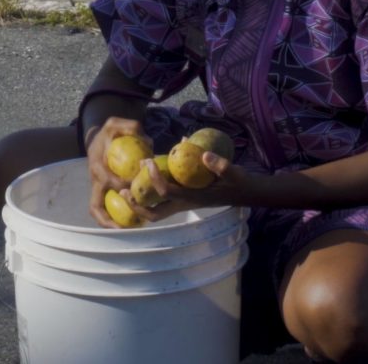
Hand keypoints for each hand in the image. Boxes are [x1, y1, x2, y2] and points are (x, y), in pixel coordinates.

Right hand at [83, 116, 149, 227]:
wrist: (96, 137)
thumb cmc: (109, 132)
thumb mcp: (116, 123)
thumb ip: (131, 126)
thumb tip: (147, 140)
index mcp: (98, 167)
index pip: (110, 182)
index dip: (123, 188)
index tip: (138, 191)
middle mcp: (95, 181)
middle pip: (96, 206)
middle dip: (107, 220)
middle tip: (125, 229)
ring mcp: (97, 187)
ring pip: (98, 211)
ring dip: (109, 224)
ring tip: (129, 231)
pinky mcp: (102, 190)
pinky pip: (106, 207)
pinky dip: (114, 217)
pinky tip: (133, 221)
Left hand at [135, 150, 257, 222]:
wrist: (245, 193)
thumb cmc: (238, 182)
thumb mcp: (232, 171)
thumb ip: (219, 164)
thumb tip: (203, 154)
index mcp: (192, 198)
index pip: (166, 192)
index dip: (154, 178)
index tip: (147, 161)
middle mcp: (184, 204)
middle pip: (154, 214)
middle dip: (136, 205)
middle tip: (121, 190)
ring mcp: (183, 204)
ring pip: (155, 211)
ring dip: (139, 204)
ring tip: (125, 189)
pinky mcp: (184, 200)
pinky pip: (161, 203)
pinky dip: (149, 196)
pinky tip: (143, 181)